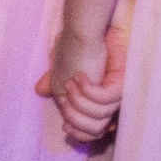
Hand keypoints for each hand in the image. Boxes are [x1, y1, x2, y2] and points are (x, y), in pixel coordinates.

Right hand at [39, 23, 124, 142]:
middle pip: (95, 131)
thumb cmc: (74, 45)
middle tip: (64, 98)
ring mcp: (116, 94)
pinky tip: (81, 76)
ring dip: (79, 102)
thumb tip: (40, 91)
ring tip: (71, 81)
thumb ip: (53, 82)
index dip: (79, 133)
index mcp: (97, 104)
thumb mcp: (59, 68)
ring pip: (100, 118)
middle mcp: (110, 103)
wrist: (85, 28)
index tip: (65, 124)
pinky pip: (103, 100)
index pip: (93, 133)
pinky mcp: (119, 83)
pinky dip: (88, 90)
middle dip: (76, 118)